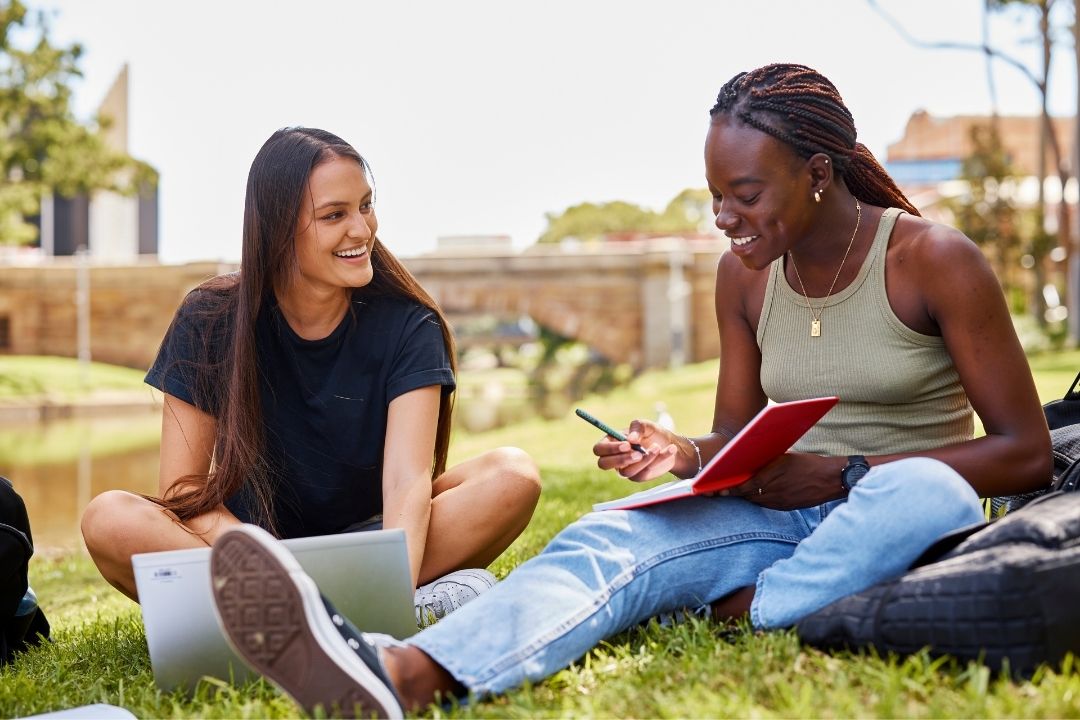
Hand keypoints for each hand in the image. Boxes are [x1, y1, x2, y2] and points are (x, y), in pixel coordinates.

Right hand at [592, 419, 679, 482]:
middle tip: (638, 454)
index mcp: (611, 442)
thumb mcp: (646, 425)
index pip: (599, 449)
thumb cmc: (653, 433)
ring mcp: (625, 468)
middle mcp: (615, 457)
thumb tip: (631, 439)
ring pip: (626, 471)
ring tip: (657, 447)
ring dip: (643, 460)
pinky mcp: (638, 476)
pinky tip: (669, 450)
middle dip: (620, 459)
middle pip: (603, 464)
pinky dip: (657, 461)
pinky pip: (643, 473)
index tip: (627, 445)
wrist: (670, 445)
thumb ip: (638, 427)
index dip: (610, 449)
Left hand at [725, 452, 845, 508]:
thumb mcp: (784, 457)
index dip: (729, 488)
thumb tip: (746, 463)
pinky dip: (757, 500)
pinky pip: (766, 505)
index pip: (744, 484)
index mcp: (772, 474)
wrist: (831, 479)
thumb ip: (765, 463)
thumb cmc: (807, 463)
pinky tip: (753, 496)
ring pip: (755, 501)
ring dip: (745, 497)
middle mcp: (774, 490)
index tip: (716, 490)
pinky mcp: (786, 507)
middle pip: (747, 495)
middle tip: (719, 492)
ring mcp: (780, 501)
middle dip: (733, 493)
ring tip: (733, 493)